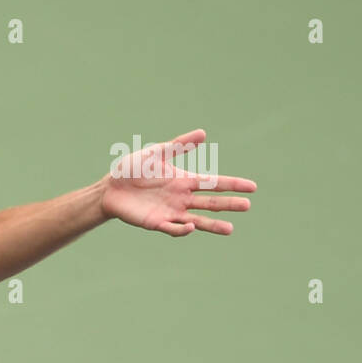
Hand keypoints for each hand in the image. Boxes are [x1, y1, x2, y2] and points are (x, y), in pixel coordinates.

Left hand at [100, 129, 256, 235]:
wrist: (109, 188)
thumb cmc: (131, 169)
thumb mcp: (155, 154)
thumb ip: (178, 146)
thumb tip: (202, 133)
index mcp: (184, 181)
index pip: (214, 183)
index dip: (233, 185)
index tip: (252, 187)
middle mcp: (181, 198)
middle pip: (210, 202)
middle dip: (229, 204)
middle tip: (247, 206)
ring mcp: (170, 212)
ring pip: (197, 220)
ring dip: (213, 224)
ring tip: (230, 229)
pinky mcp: (156, 222)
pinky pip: (173, 228)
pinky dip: (182, 229)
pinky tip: (191, 226)